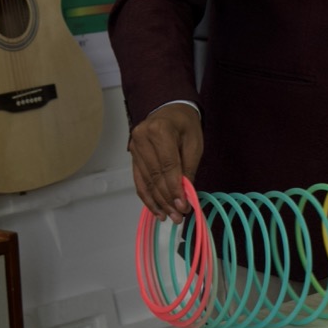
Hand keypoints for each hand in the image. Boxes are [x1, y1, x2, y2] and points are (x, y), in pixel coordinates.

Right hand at [128, 104, 202, 221]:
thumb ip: (188, 168)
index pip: (167, 165)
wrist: (170, 111)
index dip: (175, 188)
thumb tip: (185, 195)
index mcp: (160, 130)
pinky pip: (139, 181)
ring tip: (170, 216)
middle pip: (155, 176)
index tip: (183, 206)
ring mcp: (134, 147)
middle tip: (179, 215)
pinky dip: (148, 198)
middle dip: (168, 199)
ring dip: (158, 202)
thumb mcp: (194, 143)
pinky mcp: (132, 156)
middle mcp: (142, 138)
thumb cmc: (184, 125)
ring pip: (146, 182)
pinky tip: (156, 210)